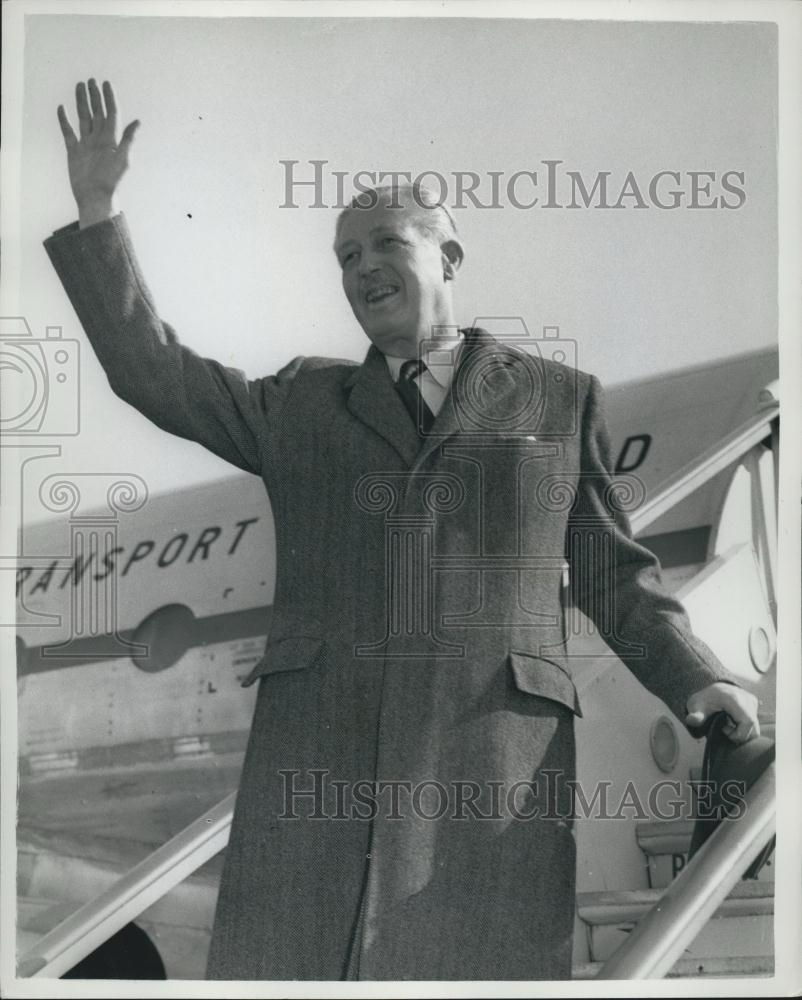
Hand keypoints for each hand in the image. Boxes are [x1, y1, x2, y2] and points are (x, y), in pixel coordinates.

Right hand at [57, 80, 139, 227]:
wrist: (95, 196)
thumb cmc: (111, 180)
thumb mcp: (123, 158)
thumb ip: (129, 138)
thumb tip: (138, 121)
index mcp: (112, 139)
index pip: (111, 113)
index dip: (109, 98)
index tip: (106, 84)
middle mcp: (99, 139)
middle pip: (97, 112)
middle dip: (95, 96)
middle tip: (91, 80)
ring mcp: (86, 144)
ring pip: (83, 118)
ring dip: (81, 102)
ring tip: (79, 86)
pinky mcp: (74, 151)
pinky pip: (68, 131)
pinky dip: (64, 120)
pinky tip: (62, 108)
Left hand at [685, 682, 759, 743]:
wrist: (708, 688)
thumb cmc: (703, 700)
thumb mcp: (696, 707)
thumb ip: (695, 716)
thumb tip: (691, 720)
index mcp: (734, 699)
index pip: (748, 722)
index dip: (738, 733)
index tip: (723, 730)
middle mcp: (746, 698)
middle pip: (754, 728)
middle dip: (740, 735)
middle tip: (725, 730)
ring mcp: (752, 701)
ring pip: (755, 727)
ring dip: (743, 732)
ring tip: (728, 726)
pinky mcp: (754, 704)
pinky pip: (754, 723)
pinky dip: (745, 728)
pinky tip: (733, 723)